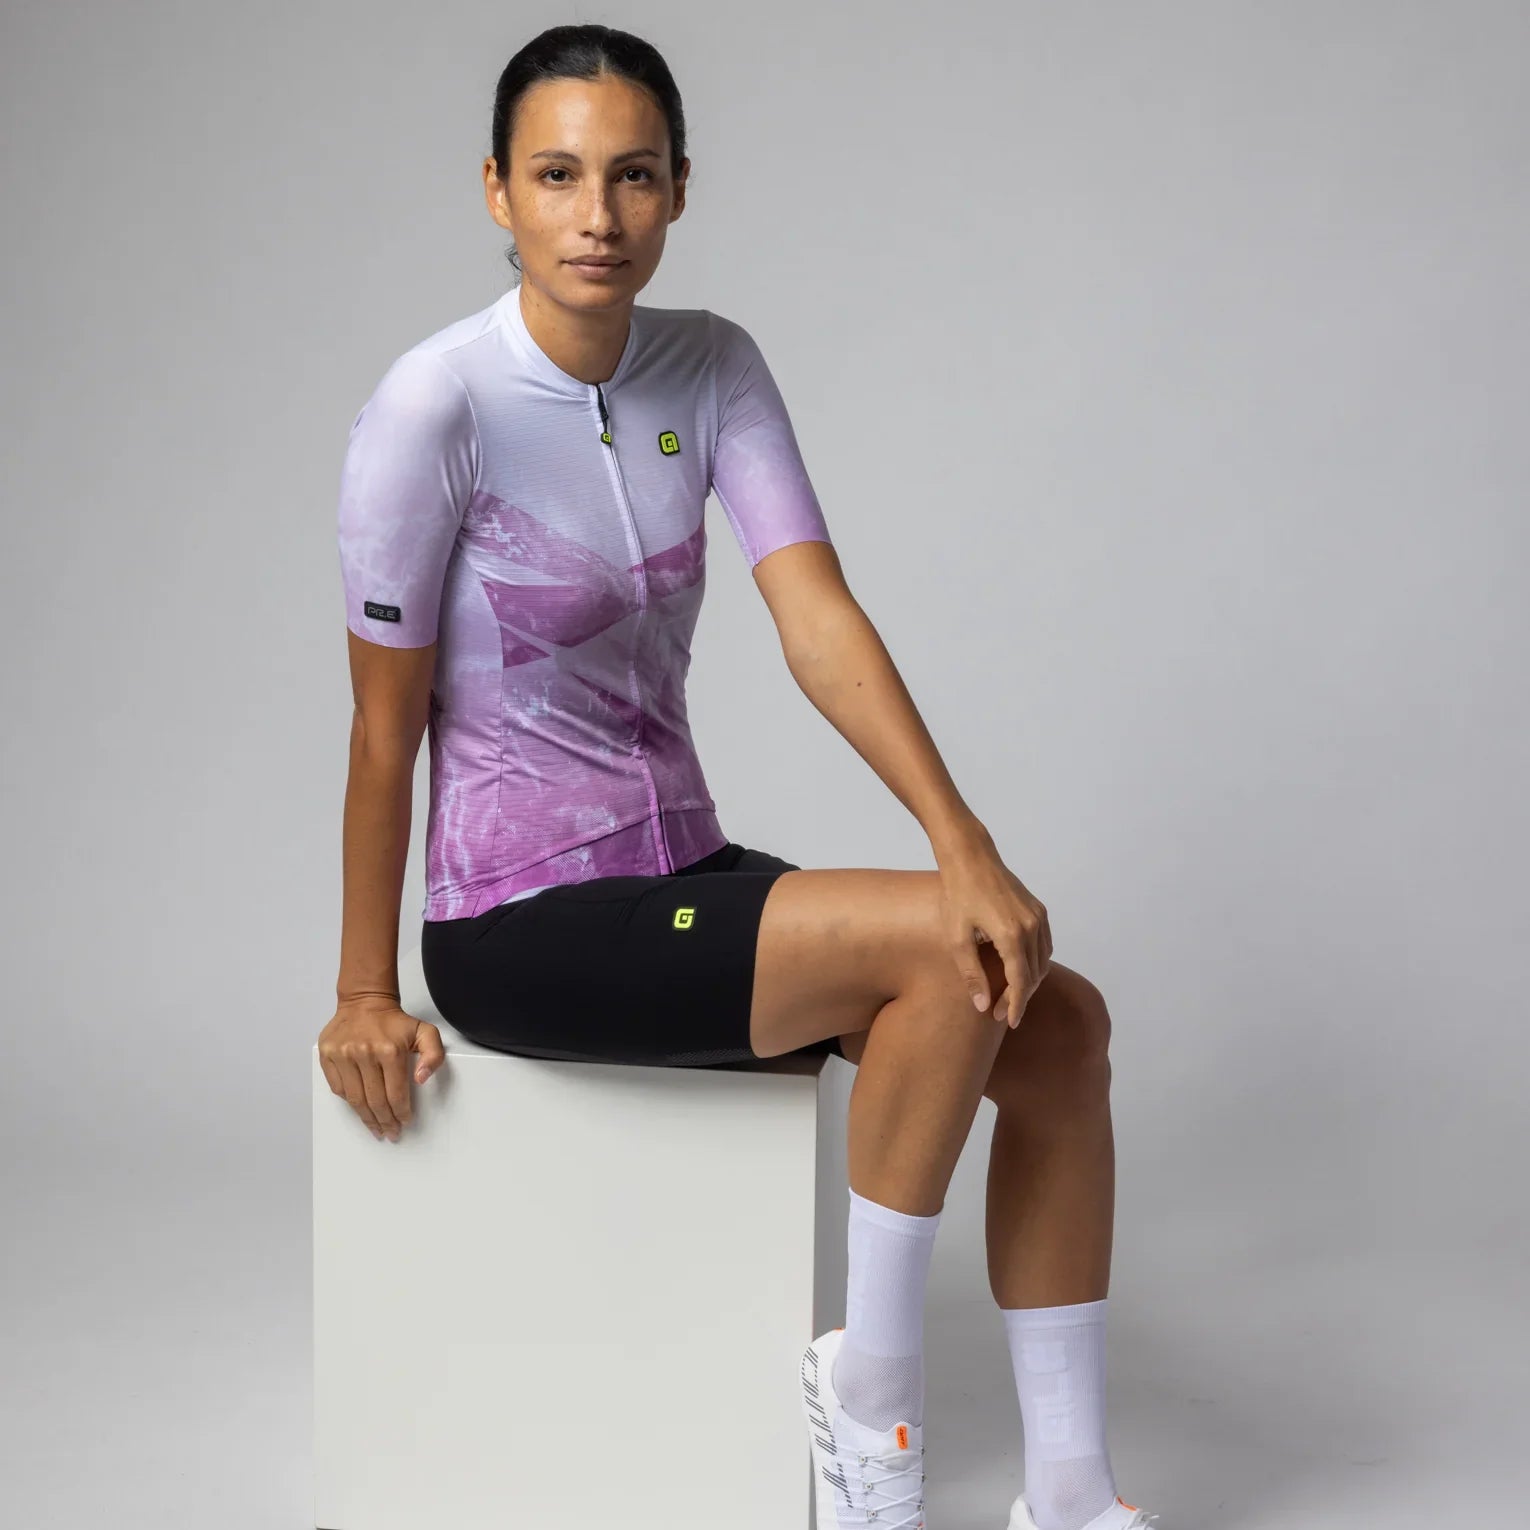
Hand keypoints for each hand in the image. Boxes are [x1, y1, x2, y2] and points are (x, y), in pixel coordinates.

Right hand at [318, 996, 445, 1140]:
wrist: (365, 1002)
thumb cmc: (395, 1022)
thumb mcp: (425, 1031)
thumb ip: (433, 1055)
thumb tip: (421, 1079)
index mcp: (390, 1050)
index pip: (396, 1093)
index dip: (401, 1112)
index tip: (404, 1122)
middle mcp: (365, 1053)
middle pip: (375, 1100)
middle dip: (385, 1121)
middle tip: (390, 1133)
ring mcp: (343, 1055)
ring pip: (355, 1098)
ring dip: (366, 1118)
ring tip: (375, 1129)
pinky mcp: (327, 1055)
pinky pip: (338, 1088)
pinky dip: (349, 1102)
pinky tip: (359, 1109)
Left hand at [935, 840, 1052, 1027]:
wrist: (971, 858)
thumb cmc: (958, 895)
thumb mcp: (957, 938)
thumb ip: (971, 974)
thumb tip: (982, 1006)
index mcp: (1011, 935)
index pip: (1021, 981)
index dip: (1016, 1005)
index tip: (1010, 1022)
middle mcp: (1032, 926)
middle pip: (1034, 974)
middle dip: (1020, 996)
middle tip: (1000, 1012)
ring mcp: (1038, 917)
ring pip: (1043, 961)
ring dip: (1029, 981)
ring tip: (1009, 995)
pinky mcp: (1039, 910)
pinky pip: (1045, 945)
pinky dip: (1035, 962)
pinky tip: (1019, 970)